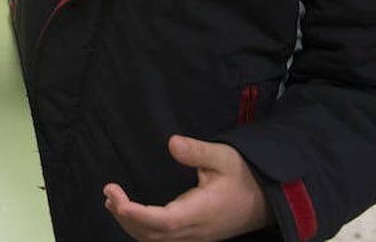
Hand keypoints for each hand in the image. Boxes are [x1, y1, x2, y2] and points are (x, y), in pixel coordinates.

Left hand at [103, 136, 271, 240]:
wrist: (266, 199)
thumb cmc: (244, 175)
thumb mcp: (224, 156)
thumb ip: (198, 151)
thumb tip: (172, 143)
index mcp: (201, 212)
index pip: (164, 221)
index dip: (137, 213)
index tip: (117, 198)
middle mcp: (195, 230)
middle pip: (153, 235)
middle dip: (126, 216)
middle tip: (109, 191)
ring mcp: (194, 236)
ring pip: (155, 240)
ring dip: (131, 224)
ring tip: (112, 200)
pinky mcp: (192, 235)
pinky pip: (162, 240)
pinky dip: (141, 229)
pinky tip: (129, 213)